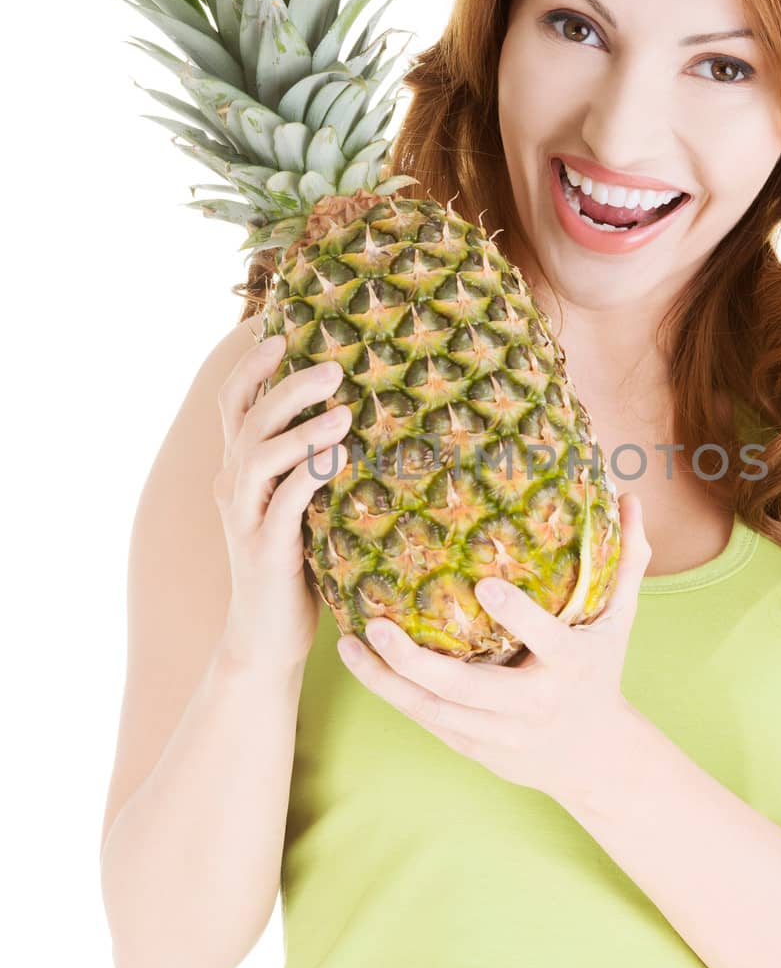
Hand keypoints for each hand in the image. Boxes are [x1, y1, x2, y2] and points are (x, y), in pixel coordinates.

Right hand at [213, 331, 352, 671]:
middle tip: (333, 366)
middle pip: (249, 418)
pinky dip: (310, 474)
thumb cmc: (295, 564)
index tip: (280, 331)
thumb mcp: (302, 504)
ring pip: (260, 455)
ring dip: (302, 428)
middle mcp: (233, 485)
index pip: (235, 403)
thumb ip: (314, 463)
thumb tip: (360, 415)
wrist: (267, 636)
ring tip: (344, 410)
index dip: (252, 365)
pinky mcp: (263, 549)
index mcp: (239, 468)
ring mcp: (245, 516)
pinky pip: (284, 503)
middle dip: (288, 385)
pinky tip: (341, 457)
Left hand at [336, 492, 651, 803]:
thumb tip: (631, 497)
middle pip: (466, 689)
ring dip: (385, 681)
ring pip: (433, 711)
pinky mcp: (473, 748)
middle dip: (415, 661)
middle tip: (375, 624)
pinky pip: (426, 722)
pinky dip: (392, 694)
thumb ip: (625, 561)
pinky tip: (362, 664)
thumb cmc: (601, 673)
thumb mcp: (619, 621)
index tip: (485, 584)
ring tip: (348, 645)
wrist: (594, 759)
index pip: (546, 640)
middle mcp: (532, 704)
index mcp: (571, 667)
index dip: (518, 615)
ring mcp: (499, 733)